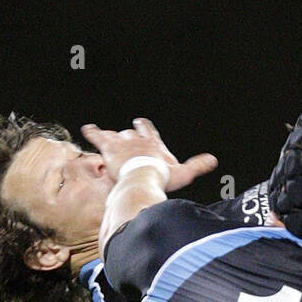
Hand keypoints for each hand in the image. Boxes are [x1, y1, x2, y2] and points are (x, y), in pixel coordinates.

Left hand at [82, 118, 217, 191]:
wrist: (143, 177)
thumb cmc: (163, 178)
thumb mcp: (184, 174)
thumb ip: (197, 165)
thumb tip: (214, 160)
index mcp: (153, 143)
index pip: (149, 132)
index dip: (145, 129)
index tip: (143, 124)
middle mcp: (137, 139)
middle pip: (133, 132)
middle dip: (132, 130)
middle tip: (131, 128)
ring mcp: (122, 142)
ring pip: (116, 135)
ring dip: (112, 135)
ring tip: (107, 134)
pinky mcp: (109, 147)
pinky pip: (98, 136)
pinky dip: (92, 131)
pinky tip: (87, 128)